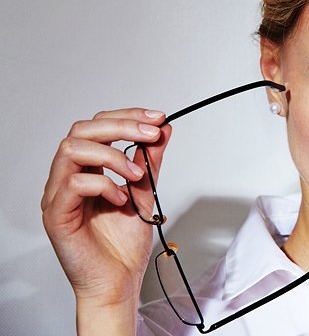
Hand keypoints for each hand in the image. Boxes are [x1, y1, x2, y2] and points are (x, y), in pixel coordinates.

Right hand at [41, 108, 170, 306]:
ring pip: (71, 148)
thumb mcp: (144, 192)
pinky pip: (73, 182)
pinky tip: (120, 199)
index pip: (97, 127)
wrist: (117, 282)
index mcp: (86, 169)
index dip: (128, 117)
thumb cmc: (123, 244)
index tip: (158, 118)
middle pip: (82, 129)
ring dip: (113, 155)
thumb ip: (149, 161)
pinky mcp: (56, 215)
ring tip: (136, 175)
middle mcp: (67, 177)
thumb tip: (163, 129)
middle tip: (152, 134)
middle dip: (122, 126)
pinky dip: (104, 184)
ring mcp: (58, 195)